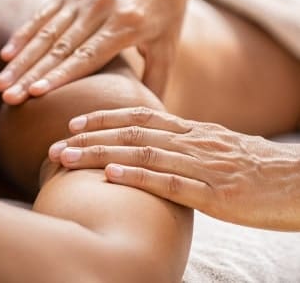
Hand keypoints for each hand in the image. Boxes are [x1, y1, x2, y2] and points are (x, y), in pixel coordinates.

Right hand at [0, 0, 190, 104]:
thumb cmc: (166, 6)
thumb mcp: (168, 43)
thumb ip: (156, 80)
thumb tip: (147, 120)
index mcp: (126, 25)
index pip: (87, 56)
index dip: (59, 75)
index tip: (35, 93)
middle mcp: (100, 9)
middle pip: (59, 48)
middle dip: (30, 74)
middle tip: (7, 96)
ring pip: (45, 33)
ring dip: (21, 60)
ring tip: (0, 83)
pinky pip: (43, 15)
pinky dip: (23, 35)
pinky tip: (7, 54)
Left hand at [48, 107, 299, 230]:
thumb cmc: (256, 168)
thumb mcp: (216, 148)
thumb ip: (183, 144)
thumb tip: (151, 146)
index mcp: (192, 131)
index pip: (139, 117)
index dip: (103, 118)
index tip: (72, 121)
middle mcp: (192, 142)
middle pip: (131, 133)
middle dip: (89, 138)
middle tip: (55, 144)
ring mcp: (203, 166)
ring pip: (142, 154)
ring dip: (100, 155)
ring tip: (67, 158)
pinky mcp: (216, 193)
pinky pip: (171, 182)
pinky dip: (138, 177)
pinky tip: (111, 175)